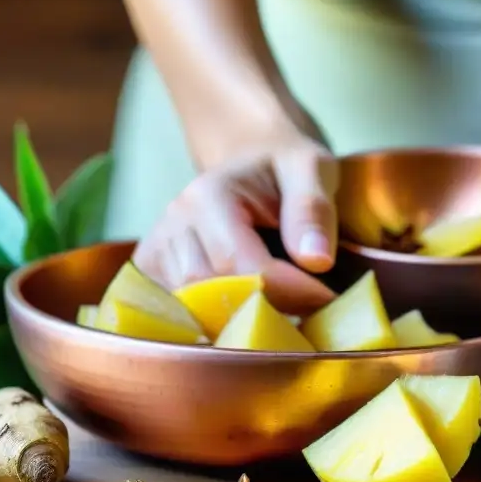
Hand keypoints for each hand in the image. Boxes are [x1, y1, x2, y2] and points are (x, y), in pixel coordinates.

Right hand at [132, 127, 339, 315]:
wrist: (253, 160)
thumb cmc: (284, 167)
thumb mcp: (311, 169)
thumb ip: (312, 209)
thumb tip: (315, 260)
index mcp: (208, 196)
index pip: (243, 265)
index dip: (289, 291)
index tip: (327, 299)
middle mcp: (174, 223)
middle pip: (213, 294)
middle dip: (265, 308)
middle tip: (307, 308)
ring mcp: (157, 249)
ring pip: (195, 311)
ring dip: (240, 318)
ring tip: (279, 306)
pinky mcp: (153, 272)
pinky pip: (180, 315)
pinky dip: (213, 321)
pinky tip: (243, 312)